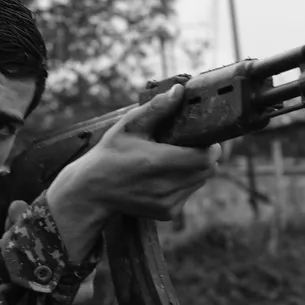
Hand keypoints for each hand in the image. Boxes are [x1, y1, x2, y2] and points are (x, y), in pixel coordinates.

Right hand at [45, 85, 220, 258]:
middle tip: (188, 144)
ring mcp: (168, 203)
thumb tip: (179, 91)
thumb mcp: (129, 126)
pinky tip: (166, 176)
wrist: (93, 190)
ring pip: (201, 181)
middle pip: (208, 170)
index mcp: (157, 162)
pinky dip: (185, 183)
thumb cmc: (111, 153)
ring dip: (195, 169)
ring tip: (174, 159)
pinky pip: (189, 193)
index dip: (211, 146)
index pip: (206, 157)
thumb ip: (156, 108)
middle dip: (204, 155)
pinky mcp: (168, 213)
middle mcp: (165, 186)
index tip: (203, 136)